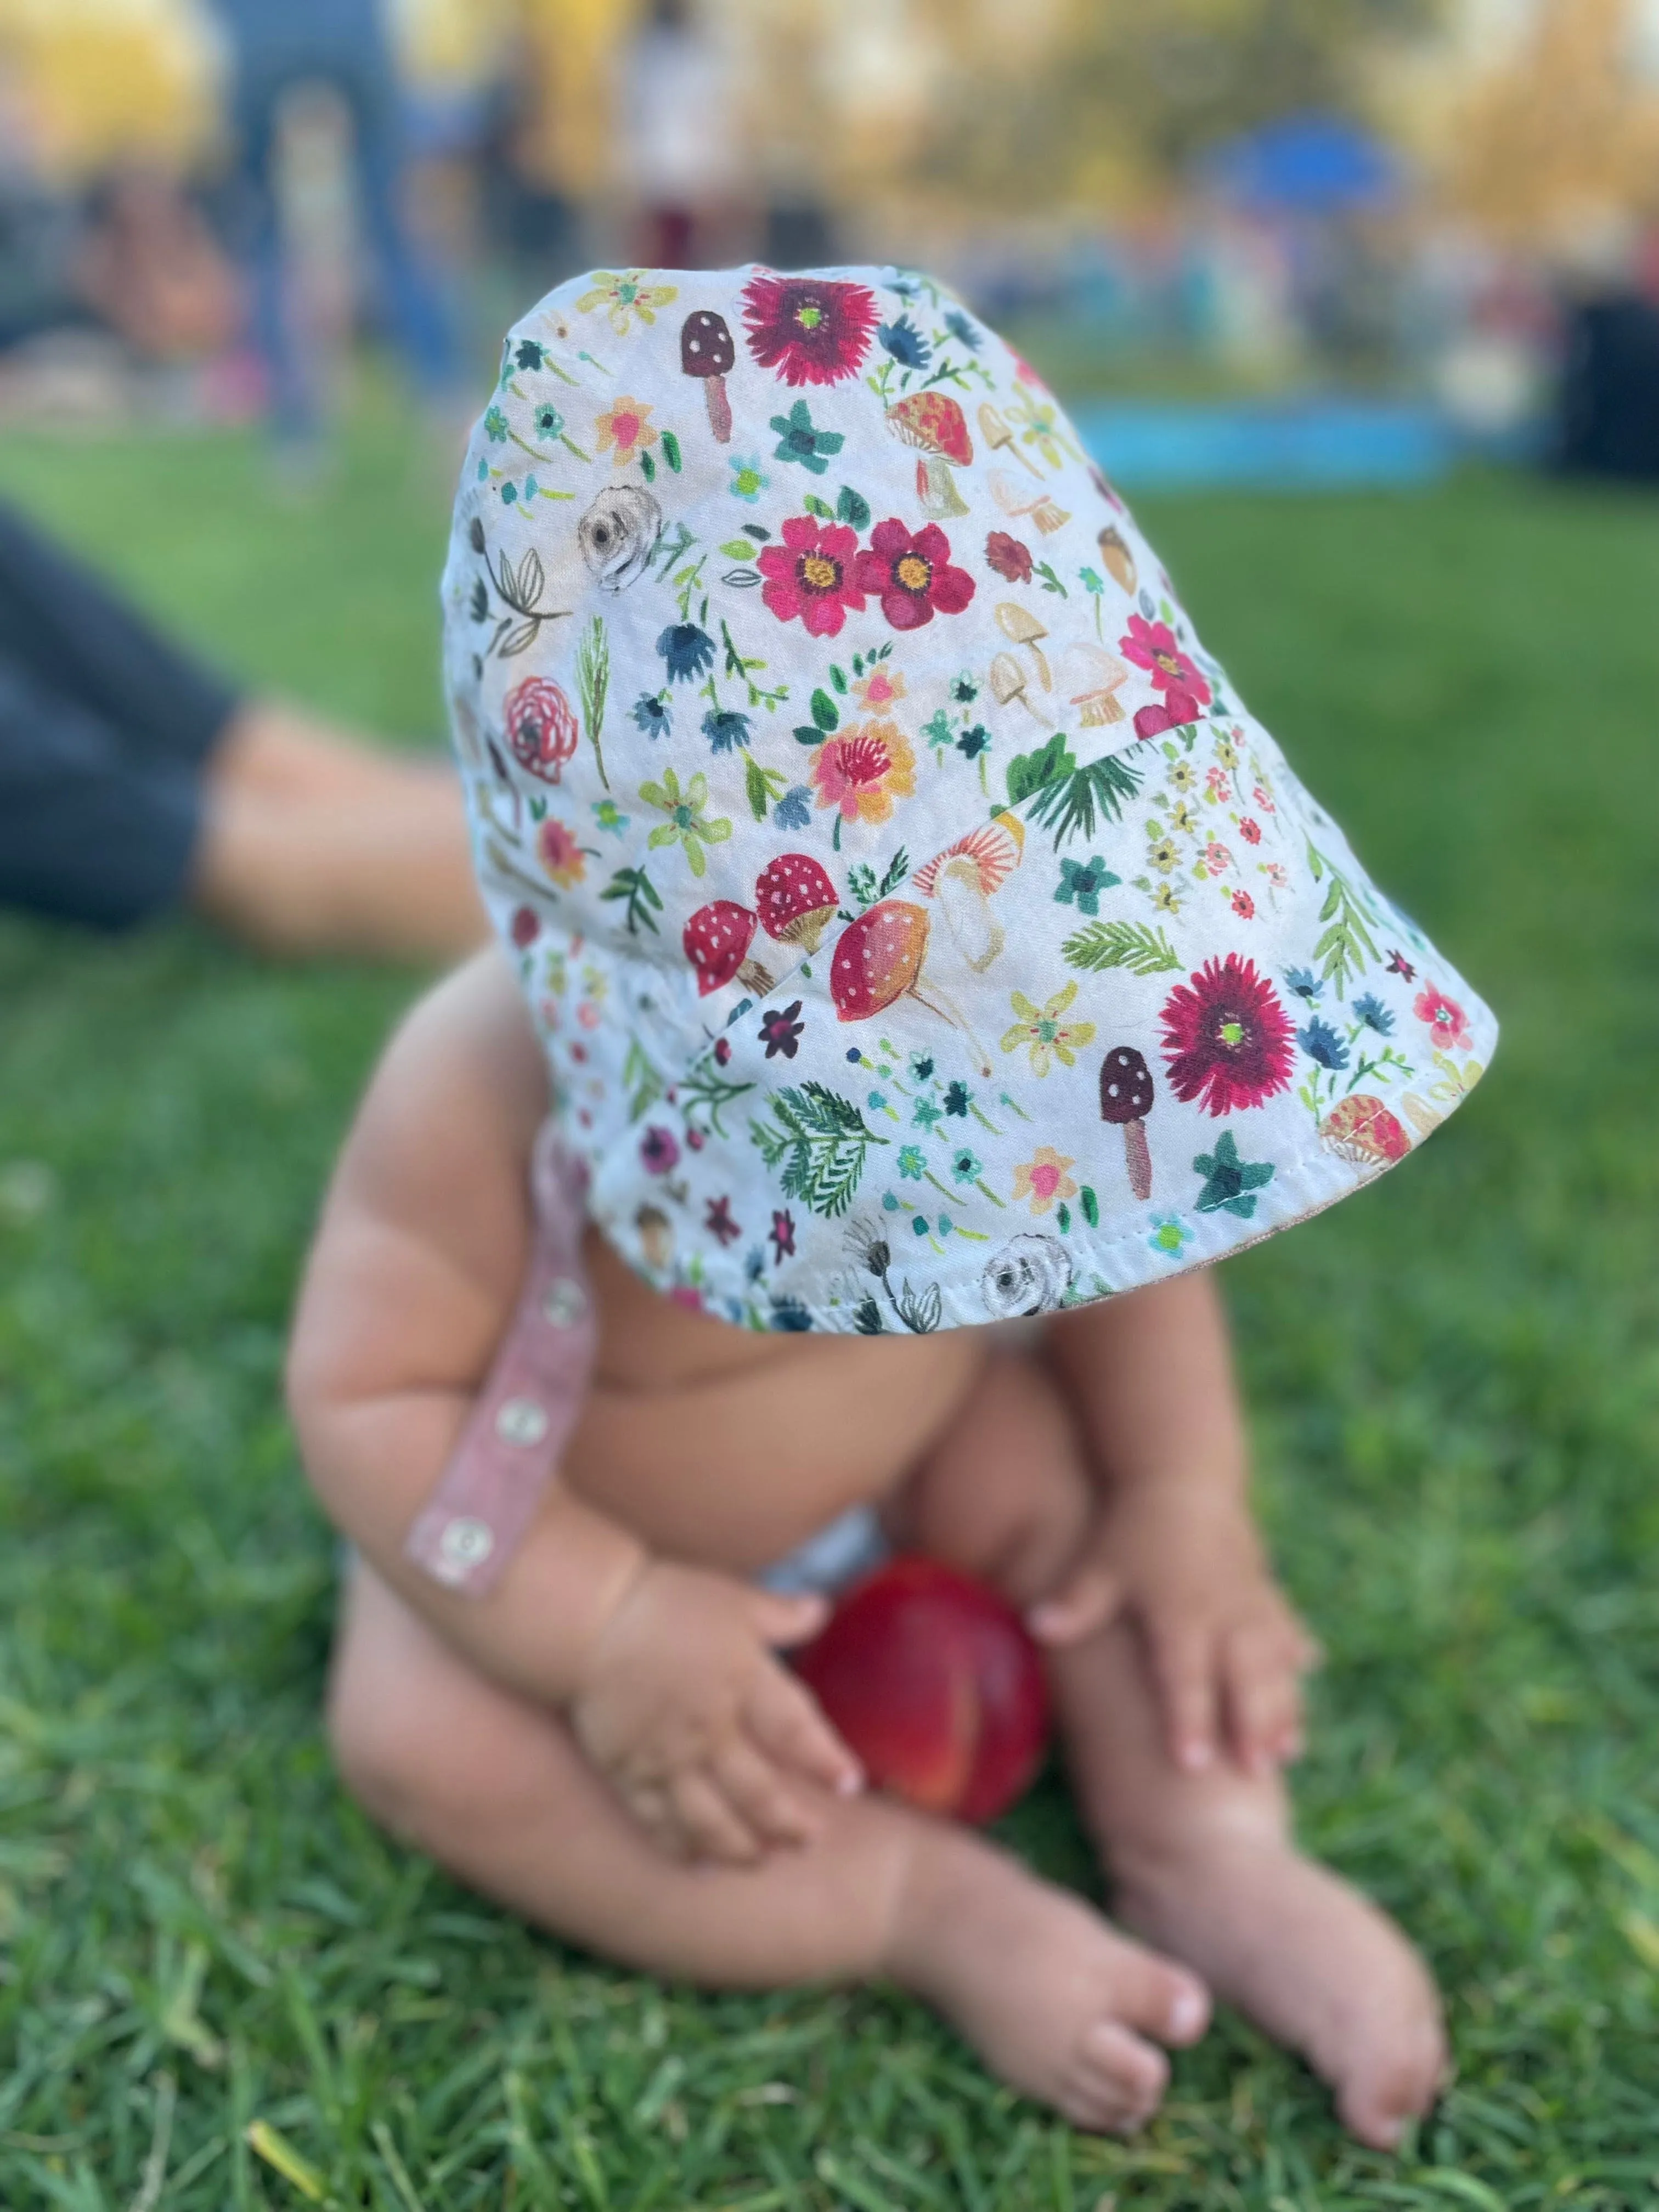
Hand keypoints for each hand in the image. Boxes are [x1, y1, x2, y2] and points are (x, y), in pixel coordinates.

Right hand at [567, 1560, 862, 1863]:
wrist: (589, 1617)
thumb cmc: (666, 1601)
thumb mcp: (733, 1599)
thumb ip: (780, 1615)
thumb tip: (821, 1609)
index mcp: (742, 1681)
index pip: (794, 1731)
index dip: (825, 1761)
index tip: (850, 1784)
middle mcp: (709, 1728)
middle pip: (758, 1793)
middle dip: (788, 1824)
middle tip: (809, 1840)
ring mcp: (667, 1757)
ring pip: (711, 1821)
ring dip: (741, 1848)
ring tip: (762, 1860)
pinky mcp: (628, 1772)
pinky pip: (659, 1823)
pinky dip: (682, 1849)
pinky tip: (700, 1866)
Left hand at [1025, 1475, 1319, 1776]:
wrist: (1180, 1479)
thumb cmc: (1133, 1530)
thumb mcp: (1100, 1564)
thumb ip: (1074, 1602)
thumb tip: (1034, 1626)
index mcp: (1178, 1613)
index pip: (1182, 1676)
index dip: (1187, 1719)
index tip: (1193, 1764)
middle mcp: (1221, 1613)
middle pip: (1242, 1678)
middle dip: (1251, 1725)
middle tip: (1256, 1772)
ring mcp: (1249, 1603)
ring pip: (1274, 1663)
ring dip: (1283, 1705)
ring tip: (1287, 1752)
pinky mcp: (1264, 1591)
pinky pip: (1287, 1628)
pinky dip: (1298, 1651)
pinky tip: (1309, 1671)